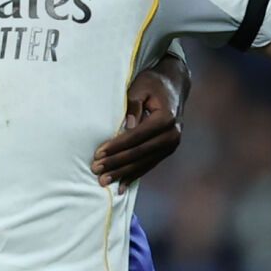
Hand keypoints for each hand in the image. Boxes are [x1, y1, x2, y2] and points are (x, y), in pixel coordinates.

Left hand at [92, 69, 182, 186]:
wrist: (174, 86)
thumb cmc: (152, 84)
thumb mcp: (140, 87)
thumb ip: (133, 105)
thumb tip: (127, 126)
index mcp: (166, 118)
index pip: (136, 137)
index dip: (116, 147)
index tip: (97, 154)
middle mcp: (172, 134)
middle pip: (139, 153)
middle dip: (116, 164)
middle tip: (96, 171)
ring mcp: (172, 144)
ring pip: (144, 163)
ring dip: (123, 174)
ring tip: (103, 181)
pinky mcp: (168, 150)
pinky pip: (149, 165)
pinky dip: (134, 175)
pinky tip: (121, 186)